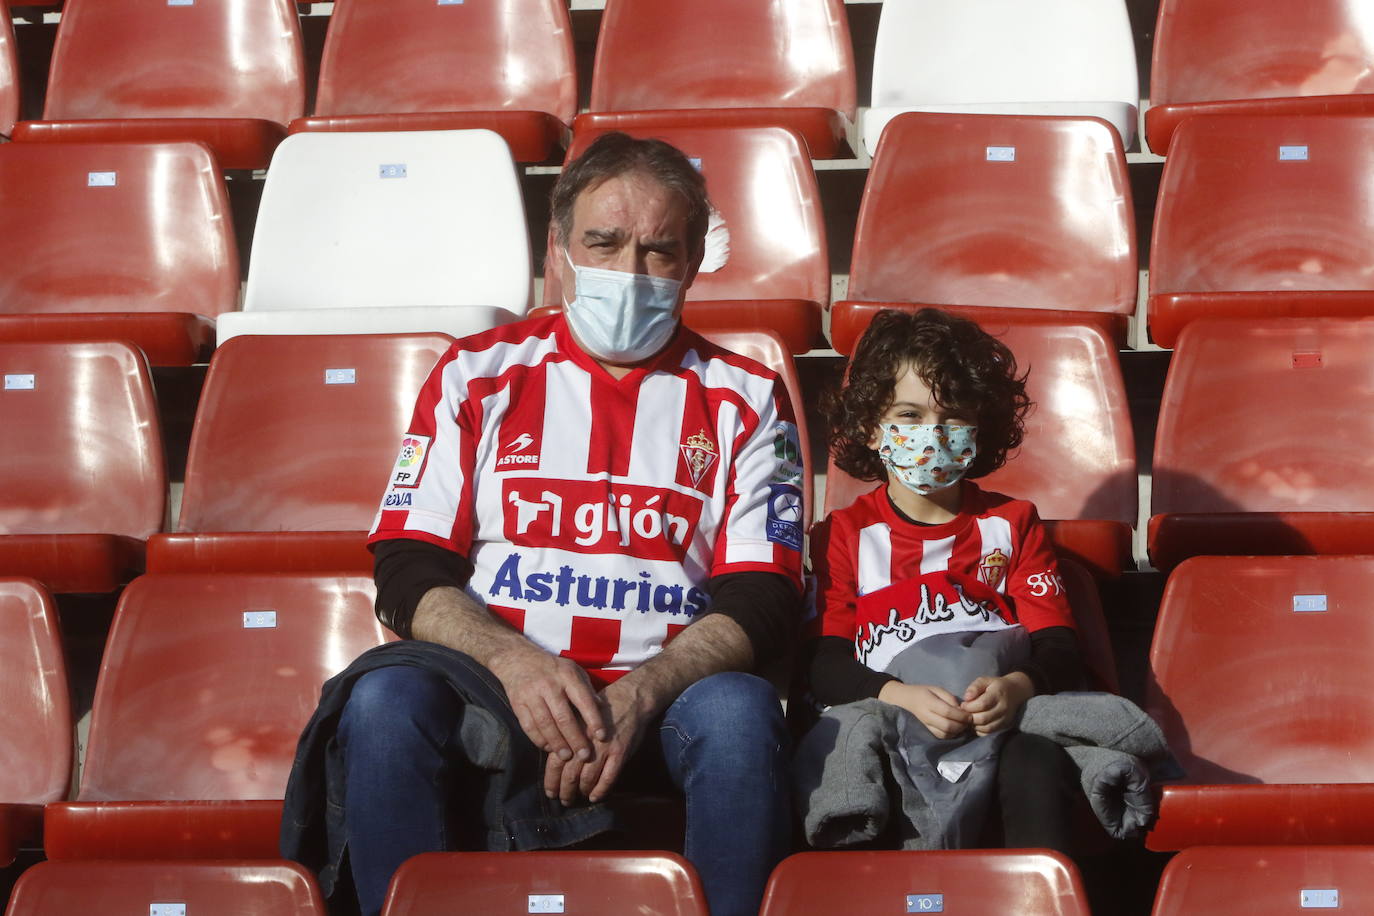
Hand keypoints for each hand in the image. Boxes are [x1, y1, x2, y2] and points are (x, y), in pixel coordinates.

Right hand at [487, 643, 605, 762]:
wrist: (518, 659)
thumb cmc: (552, 668)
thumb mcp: (573, 671)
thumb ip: (587, 689)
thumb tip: (603, 708)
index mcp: (567, 675)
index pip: (584, 700)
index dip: (594, 720)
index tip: (602, 736)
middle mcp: (549, 685)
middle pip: (564, 717)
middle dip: (576, 739)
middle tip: (585, 755)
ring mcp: (532, 694)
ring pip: (546, 724)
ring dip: (557, 743)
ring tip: (567, 756)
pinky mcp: (517, 703)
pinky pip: (529, 726)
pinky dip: (539, 740)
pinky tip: (549, 747)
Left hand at [543, 676, 651, 804]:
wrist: (631, 699)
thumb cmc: (602, 708)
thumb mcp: (580, 715)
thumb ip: (568, 735)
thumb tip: (555, 757)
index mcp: (572, 731)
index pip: (556, 760)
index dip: (551, 780)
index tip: (550, 791)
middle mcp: (585, 741)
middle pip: (570, 774)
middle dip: (565, 790)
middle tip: (563, 800)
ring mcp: (604, 748)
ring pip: (588, 778)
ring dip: (581, 792)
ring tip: (578, 799)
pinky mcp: (620, 753)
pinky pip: (608, 778)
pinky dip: (601, 790)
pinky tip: (595, 797)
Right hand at [878, 681, 971, 738]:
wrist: (907, 700)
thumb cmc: (924, 691)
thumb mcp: (937, 689)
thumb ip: (950, 698)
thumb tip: (962, 710)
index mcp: (929, 702)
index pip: (947, 712)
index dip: (961, 715)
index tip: (970, 714)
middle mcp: (927, 715)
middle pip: (947, 725)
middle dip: (961, 725)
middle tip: (969, 721)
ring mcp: (926, 725)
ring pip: (945, 733)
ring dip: (958, 731)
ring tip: (964, 724)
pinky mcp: (928, 731)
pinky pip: (942, 736)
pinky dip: (952, 735)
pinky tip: (956, 728)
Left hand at [961, 673, 1033, 735]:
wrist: (1015, 692)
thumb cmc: (995, 685)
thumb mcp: (984, 680)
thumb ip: (974, 687)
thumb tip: (966, 698)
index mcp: (998, 694)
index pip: (982, 704)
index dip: (969, 707)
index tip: (963, 704)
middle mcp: (1003, 708)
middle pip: (983, 718)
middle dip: (970, 717)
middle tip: (964, 713)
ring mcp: (1005, 718)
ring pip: (986, 728)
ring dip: (974, 725)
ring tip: (969, 718)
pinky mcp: (1005, 725)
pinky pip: (989, 732)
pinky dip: (980, 730)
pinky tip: (976, 723)